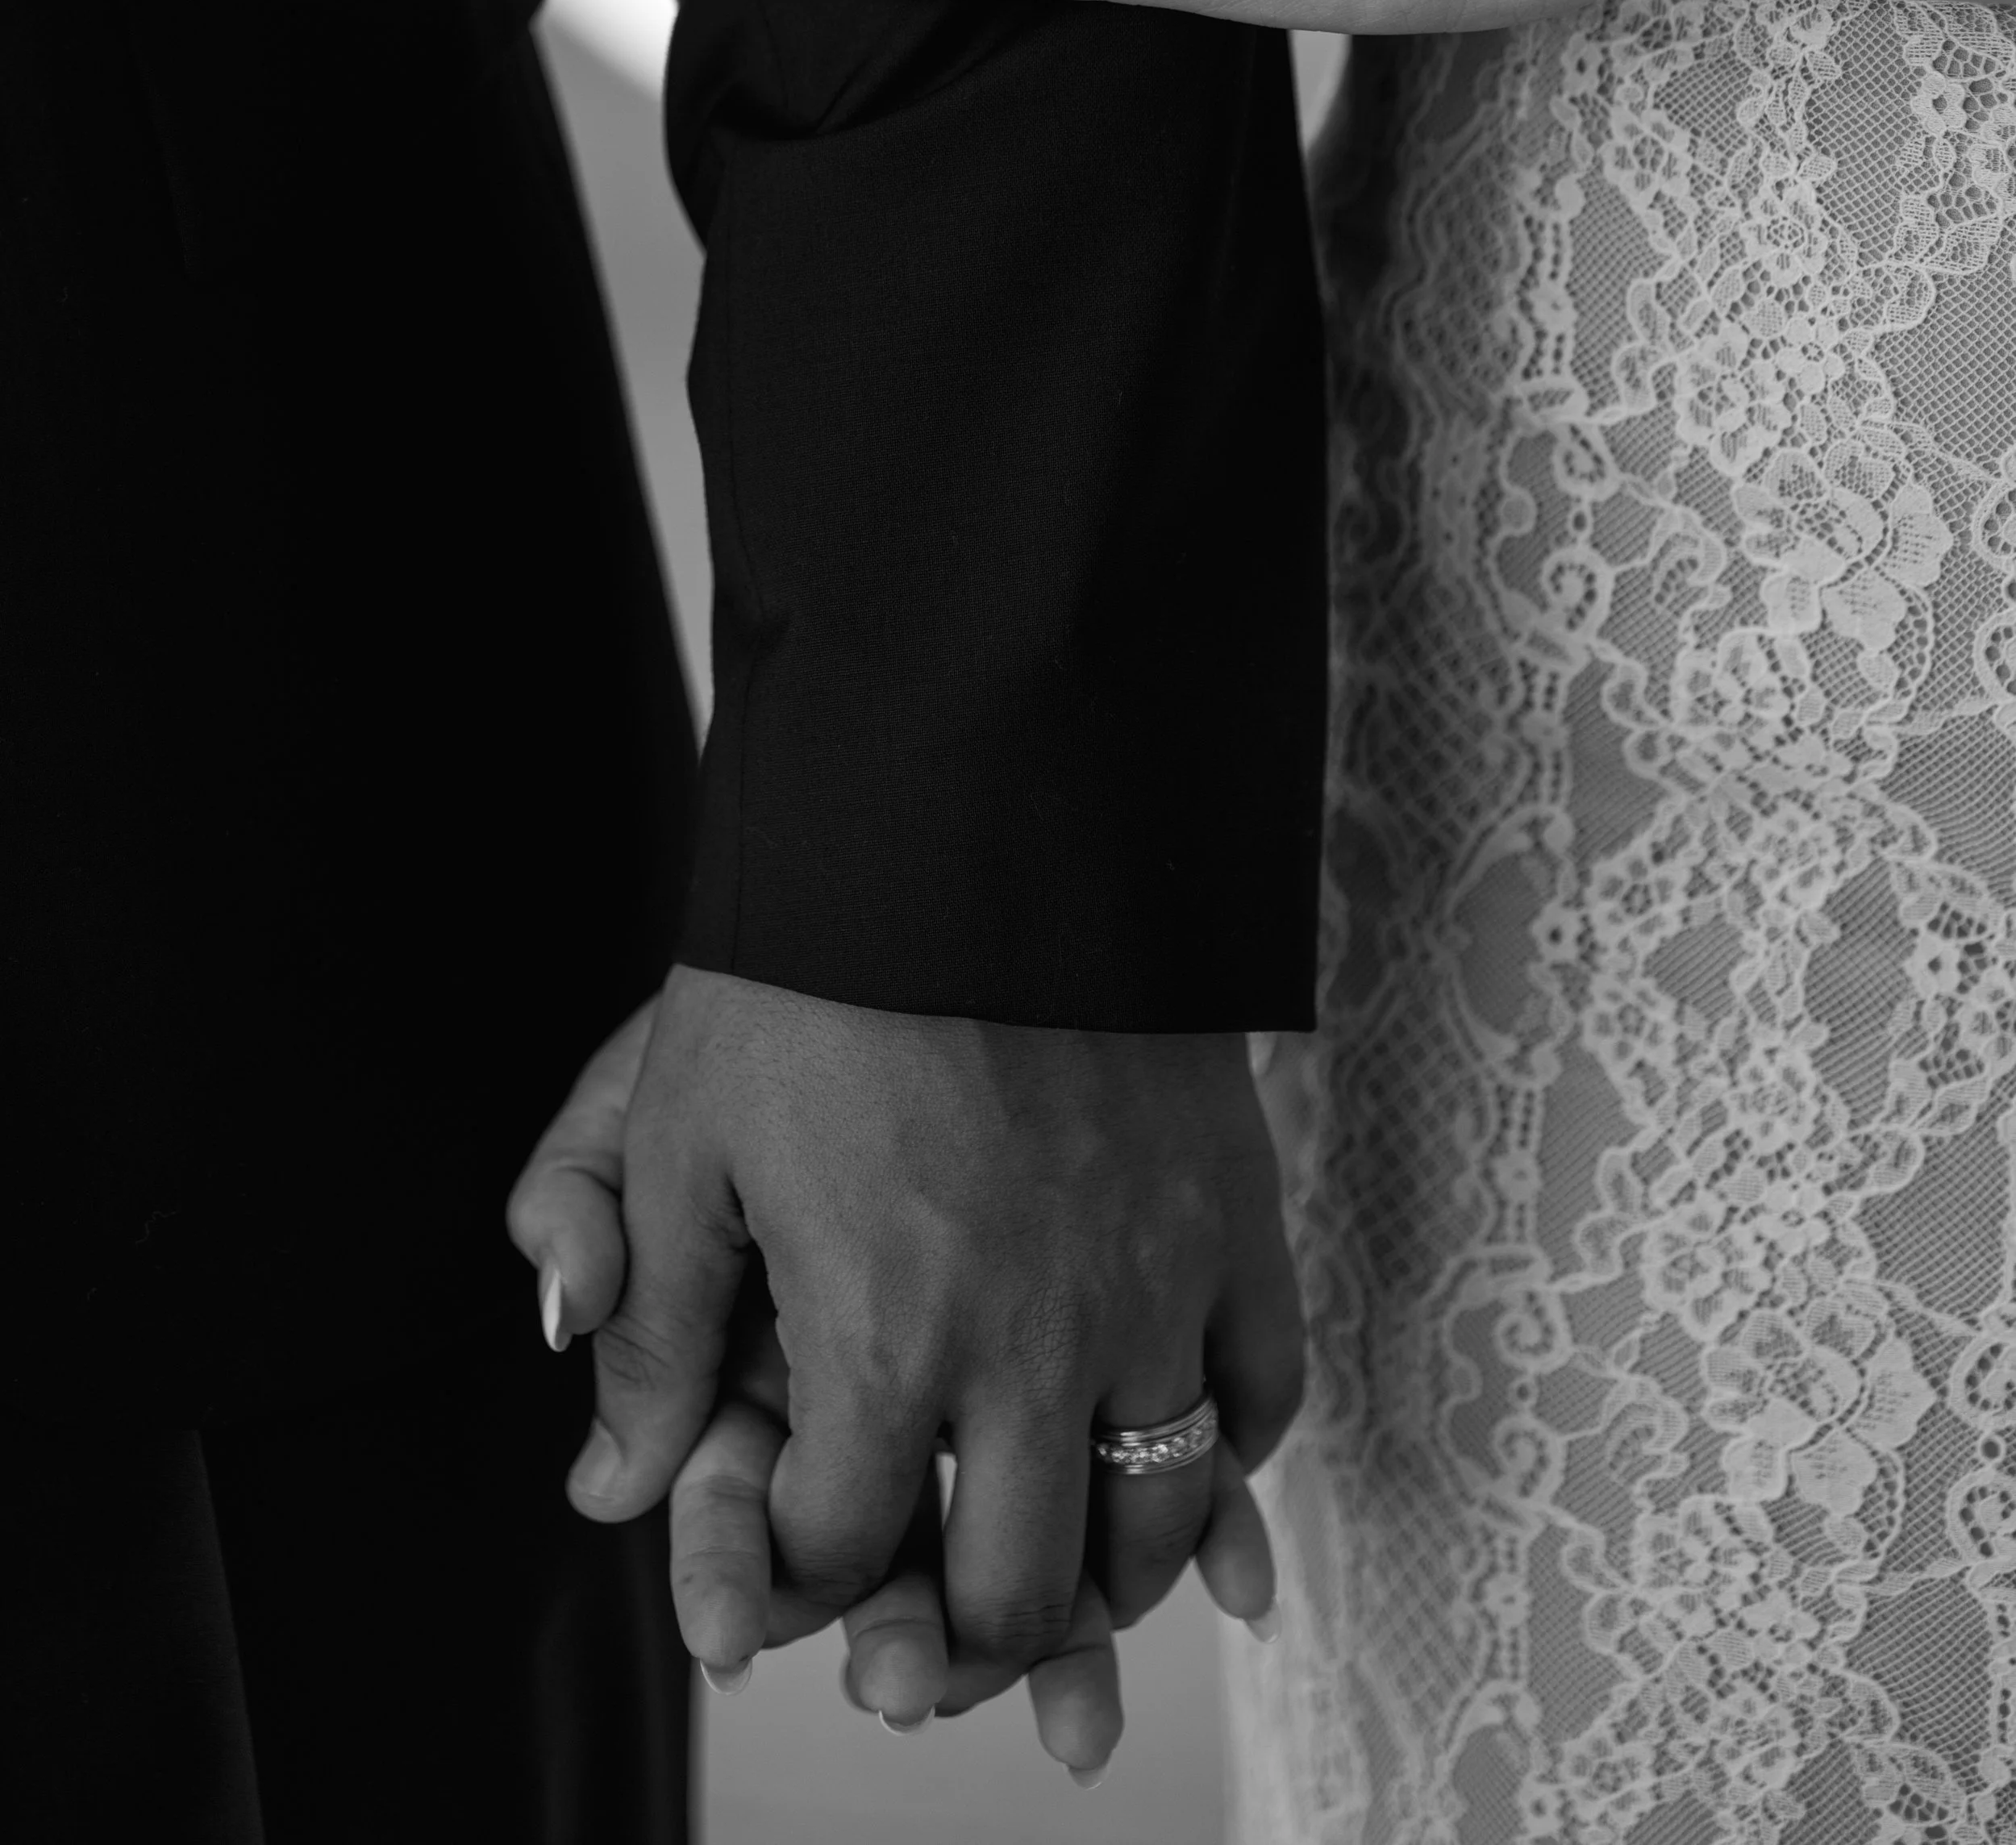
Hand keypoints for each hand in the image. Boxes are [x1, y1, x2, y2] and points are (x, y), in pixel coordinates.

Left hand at [509, 994, 1290, 1778]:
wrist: (977, 811)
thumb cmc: (809, 971)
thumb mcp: (687, 1134)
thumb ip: (659, 1326)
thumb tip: (609, 1487)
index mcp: (883, 1332)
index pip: (846, 1549)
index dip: (797, 1573)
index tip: (784, 1540)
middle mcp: (1033, 1342)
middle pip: (1016, 1589)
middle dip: (953, 1635)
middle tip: (919, 1617)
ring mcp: (1153, 1283)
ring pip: (1154, 1524)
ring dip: (1099, 1580)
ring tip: (1048, 1564)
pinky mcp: (1235, 1214)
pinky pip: (1260, 1394)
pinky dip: (1222, 1456)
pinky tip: (1166, 1451)